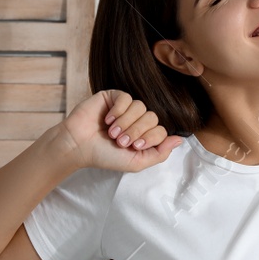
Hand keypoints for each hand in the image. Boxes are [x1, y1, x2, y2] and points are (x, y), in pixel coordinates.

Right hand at [59, 90, 183, 172]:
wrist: (78, 146)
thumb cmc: (105, 156)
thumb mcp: (136, 162)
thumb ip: (160, 154)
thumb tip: (179, 140)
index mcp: (144, 135)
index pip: (161, 130)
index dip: (150, 138)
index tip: (133, 147)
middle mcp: (137, 120)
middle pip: (152, 117)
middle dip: (137, 131)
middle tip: (120, 141)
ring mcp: (125, 107)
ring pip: (141, 106)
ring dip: (126, 123)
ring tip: (112, 133)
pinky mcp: (113, 97)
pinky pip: (126, 97)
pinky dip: (119, 110)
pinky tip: (107, 119)